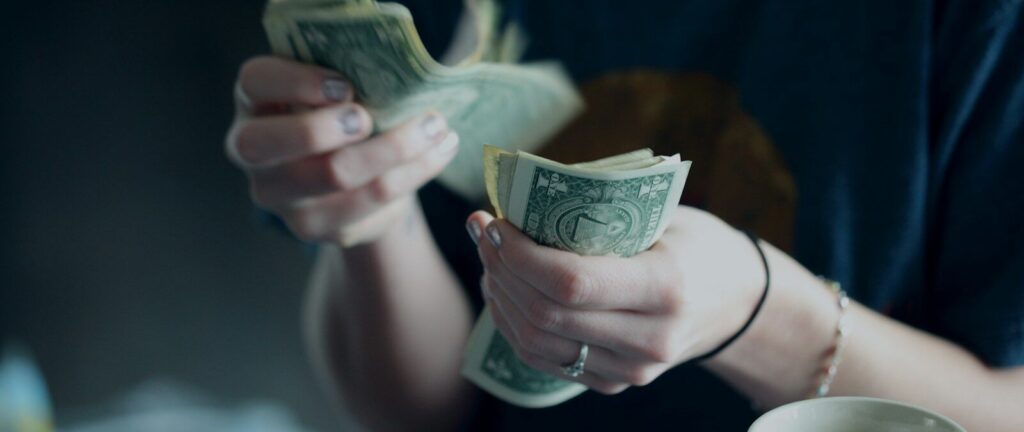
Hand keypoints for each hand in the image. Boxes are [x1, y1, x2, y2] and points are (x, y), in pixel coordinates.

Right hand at [225, 56, 458, 244]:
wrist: (354, 175)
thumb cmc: (343, 113)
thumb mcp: (337, 89)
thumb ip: (348, 78)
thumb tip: (395, 74)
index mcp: (254, 101)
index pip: (256, 81)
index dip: (296, 82)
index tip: (344, 84)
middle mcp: (251, 152)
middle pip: (271, 143)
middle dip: (324, 128)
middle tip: (368, 117)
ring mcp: (280, 196)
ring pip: (334, 174)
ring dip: (394, 148)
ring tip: (436, 127)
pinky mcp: (315, 228)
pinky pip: (371, 201)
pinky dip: (414, 172)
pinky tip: (440, 151)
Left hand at [465, 206, 765, 393]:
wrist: (737, 302)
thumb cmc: (696, 244)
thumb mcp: (664, 215)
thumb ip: (602, 211)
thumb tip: (521, 195)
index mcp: (666, 287)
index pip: (571, 282)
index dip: (519, 254)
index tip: (495, 221)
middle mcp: (650, 339)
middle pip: (546, 314)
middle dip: (500, 269)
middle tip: (482, 231)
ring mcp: (632, 369)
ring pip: (536, 343)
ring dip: (500, 297)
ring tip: (489, 257)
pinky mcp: (614, 382)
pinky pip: (545, 360)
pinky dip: (514, 324)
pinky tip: (504, 290)